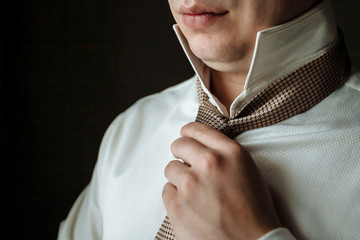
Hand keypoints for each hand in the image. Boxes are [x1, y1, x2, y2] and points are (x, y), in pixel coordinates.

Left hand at [162, 122, 281, 239]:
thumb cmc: (253, 210)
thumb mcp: (246, 170)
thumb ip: (223, 153)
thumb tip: (199, 144)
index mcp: (230, 153)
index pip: (197, 129)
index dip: (188, 133)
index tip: (186, 137)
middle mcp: (209, 164)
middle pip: (179, 144)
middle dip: (180, 152)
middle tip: (186, 163)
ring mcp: (190, 184)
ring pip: (170, 168)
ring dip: (179, 177)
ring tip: (195, 192)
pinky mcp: (177, 205)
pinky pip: (166, 190)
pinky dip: (176, 196)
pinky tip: (191, 206)